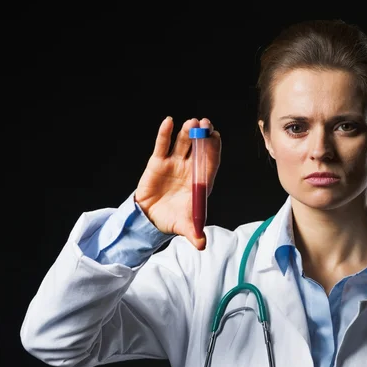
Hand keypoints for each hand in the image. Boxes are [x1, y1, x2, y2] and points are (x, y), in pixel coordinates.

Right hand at [135, 117, 221, 249]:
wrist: (150, 219)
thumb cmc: (172, 220)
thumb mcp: (184, 227)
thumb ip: (194, 233)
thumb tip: (201, 245)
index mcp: (200, 182)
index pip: (210, 163)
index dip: (214, 150)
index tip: (216, 137)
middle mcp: (189, 170)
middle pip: (199, 150)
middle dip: (203, 137)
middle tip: (206, 124)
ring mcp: (174, 164)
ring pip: (183, 145)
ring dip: (187, 133)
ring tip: (191, 122)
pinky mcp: (158, 163)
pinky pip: (162, 146)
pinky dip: (165, 134)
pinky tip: (168, 121)